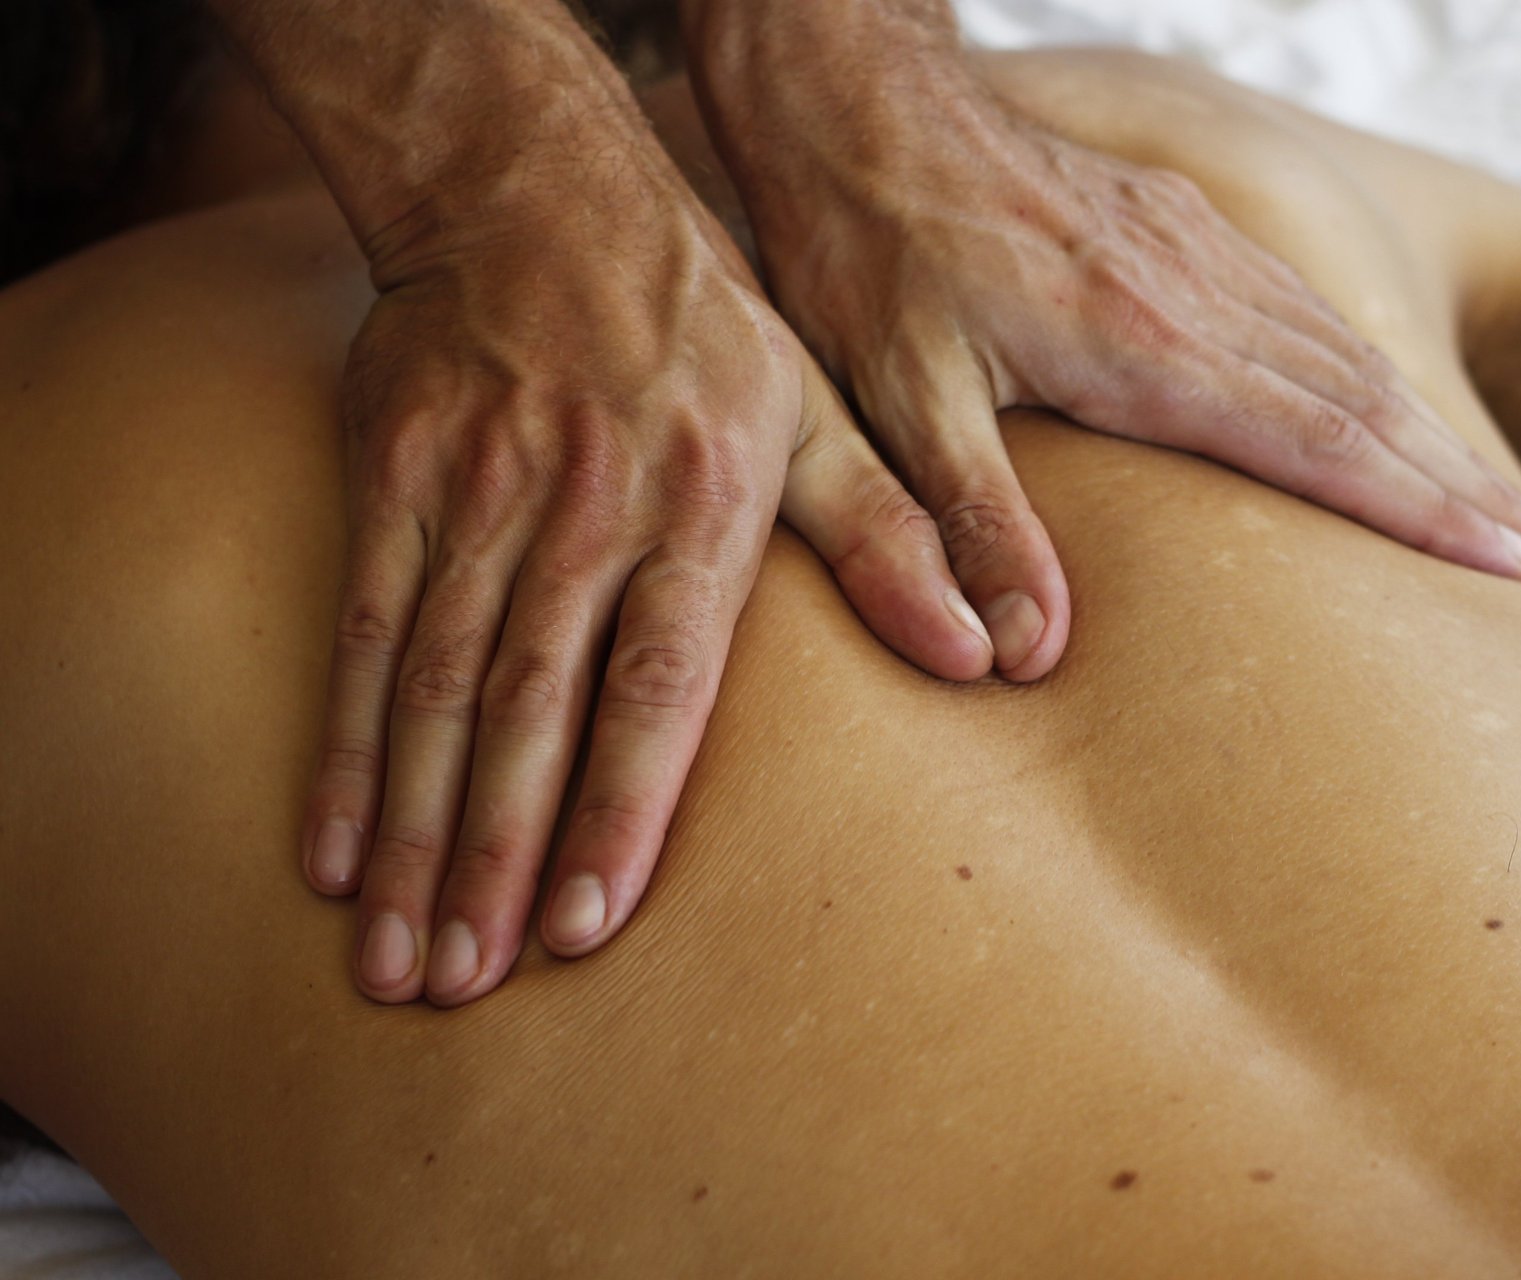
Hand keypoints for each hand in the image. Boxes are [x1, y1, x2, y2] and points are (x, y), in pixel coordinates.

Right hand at [303, 136, 992, 1006]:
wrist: (536, 189)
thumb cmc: (702, 325)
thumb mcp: (822, 412)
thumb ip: (892, 540)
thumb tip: (987, 653)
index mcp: (698, 511)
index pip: (656, 687)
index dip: (620, 811)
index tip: (586, 929)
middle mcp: (581, 515)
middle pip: (529, 715)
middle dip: (495, 861)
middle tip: (466, 985)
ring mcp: (476, 502)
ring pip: (433, 694)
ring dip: (413, 836)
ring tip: (399, 959)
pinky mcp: (394, 485)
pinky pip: (360, 636)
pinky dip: (343, 750)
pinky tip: (330, 851)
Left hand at [691, 41, 1520, 680]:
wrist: (857, 99)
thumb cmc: (866, 251)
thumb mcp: (897, 399)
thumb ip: (972, 522)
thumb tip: (1026, 655)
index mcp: (1148, 343)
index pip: (1326, 444)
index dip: (1431, 516)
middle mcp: (1201, 292)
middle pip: (1371, 403)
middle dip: (1472, 493)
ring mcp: (1200, 249)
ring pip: (1352, 353)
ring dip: (1438, 439)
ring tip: (1505, 513)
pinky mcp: (1182, 226)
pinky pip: (1307, 310)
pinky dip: (1371, 377)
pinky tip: (1387, 413)